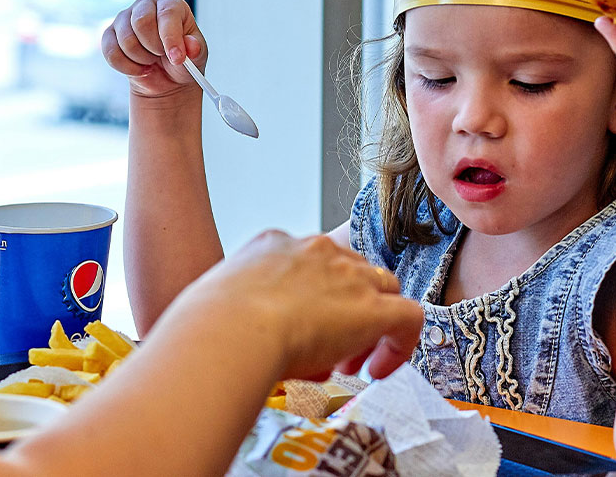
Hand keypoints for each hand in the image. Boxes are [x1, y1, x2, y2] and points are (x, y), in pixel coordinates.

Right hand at [101, 0, 206, 97]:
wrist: (166, 78)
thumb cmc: (181, 60)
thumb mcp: (196, 57)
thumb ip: (195, 50)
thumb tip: (191, 46)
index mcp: (170, 4)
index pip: (167, 13)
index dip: (171, 37)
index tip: (177, 57)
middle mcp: (146, 5)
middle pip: (142, 22)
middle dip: (154, 47)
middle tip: (162, 56)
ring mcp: (125, 18)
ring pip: (126, 40)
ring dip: (142, 59)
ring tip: (152, 60)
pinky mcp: (110, 35)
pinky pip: (111, 52)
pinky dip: (128, 67)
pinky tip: (139, 67)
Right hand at [189, 230, 423, 380]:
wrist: (229, 331)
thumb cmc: (206, 328)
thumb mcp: (214, 305)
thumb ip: (234, 313)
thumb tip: (237, 339)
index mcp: (274, 245)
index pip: (309, 264)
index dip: (311, 300)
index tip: (300, 331)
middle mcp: (316, 251)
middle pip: (351, 272)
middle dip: (344, 310)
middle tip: (329, 351)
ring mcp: (348, 276)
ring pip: (383, 289)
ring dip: (372, 326)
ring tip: (352, 364)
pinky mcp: (373, 309)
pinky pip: (409, 317)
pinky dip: (401, 343)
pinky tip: (378, 371)